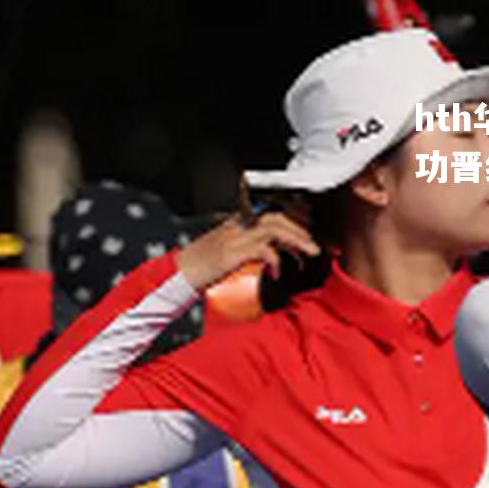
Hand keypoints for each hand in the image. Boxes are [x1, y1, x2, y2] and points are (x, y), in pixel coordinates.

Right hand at [176, 213, 319, 290]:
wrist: (176, 274)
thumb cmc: (200, 266)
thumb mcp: (226, 251)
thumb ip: (247, 249)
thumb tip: (272, 257)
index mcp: (236, 224)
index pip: (269, 214)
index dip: (292, 220)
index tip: (307, 232)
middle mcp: (236, 226)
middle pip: (275, 217)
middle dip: (299, 229)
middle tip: (313, 246)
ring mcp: (233, 238)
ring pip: (273, 228)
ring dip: (295, 239)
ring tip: (308, 252)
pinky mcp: (230, 253)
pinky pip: (261, 248)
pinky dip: (274, 258)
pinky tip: (278, 271)